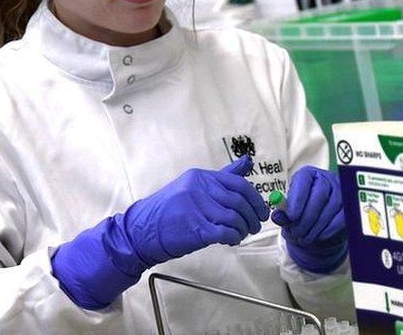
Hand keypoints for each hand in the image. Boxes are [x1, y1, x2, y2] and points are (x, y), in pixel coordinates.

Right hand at [51, 155, 268, 308]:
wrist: (141, 231)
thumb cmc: (170, 210)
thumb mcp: (194, 187)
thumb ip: (222, 176)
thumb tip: (248, 161)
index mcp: (200, 176)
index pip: (238, 184)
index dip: (255, 199)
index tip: (261, 211)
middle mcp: (198, 189)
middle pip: (239, 202)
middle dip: (252, 216)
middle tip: (255, 226)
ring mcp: (196, 208)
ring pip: (234, 218)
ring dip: (244, 229)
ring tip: (242, 234)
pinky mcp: (195, 229)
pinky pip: (226, 232)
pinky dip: (234, 237)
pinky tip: (231, 240)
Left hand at [271, 166, 346, 273]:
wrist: (317, 223)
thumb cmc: (300, 213)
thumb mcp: (289, 212)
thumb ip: (282, 214)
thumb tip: (277, 215)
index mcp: (307, 175)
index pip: (304, 179)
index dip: (298, 197)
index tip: (291, 216)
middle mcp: (326, 178)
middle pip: (320, 192)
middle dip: (307, 216)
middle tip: (296, 232)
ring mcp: (340, 191)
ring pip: (332, 205)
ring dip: (317, 224)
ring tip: (304, 237)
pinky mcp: (349, 206)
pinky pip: (343, 216)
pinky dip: (329, 228)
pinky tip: (319, 236)